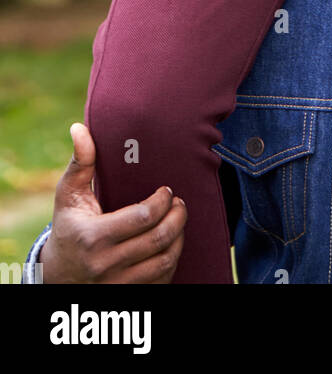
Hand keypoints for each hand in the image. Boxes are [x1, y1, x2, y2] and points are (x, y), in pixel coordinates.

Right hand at [40, 123, 186, 283]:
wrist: (57, 276)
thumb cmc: (68, 227)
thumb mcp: (68, 196)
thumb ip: (80, 162)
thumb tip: (79, 127)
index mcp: (93, 237)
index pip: (141, 218)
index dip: (162, 201)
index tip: (167, 190)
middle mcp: (105, 265)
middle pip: (158, 240)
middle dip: (177, 217)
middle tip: (180, 203)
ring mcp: (118, 285)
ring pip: (164, 262)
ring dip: (178, 238)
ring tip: (178, 220)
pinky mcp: (128, 296)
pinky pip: (162, 280)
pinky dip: (172, 260)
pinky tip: (171, 243)